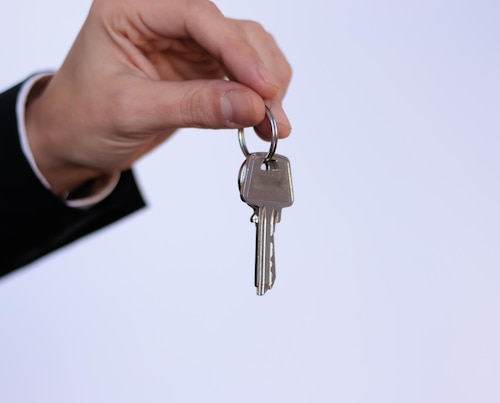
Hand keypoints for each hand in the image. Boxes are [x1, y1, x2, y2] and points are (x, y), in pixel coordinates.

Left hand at [25, 0, 291, 195]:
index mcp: (133, 9)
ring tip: (273, 123)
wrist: (73, 140)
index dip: (237, 51)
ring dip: (267, 83)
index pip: (197, 16)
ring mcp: (187, 43)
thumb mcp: (132, 112)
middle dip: (259, 71)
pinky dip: (260, 97)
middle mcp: (165, 19)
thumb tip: (252, 106)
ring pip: (247, 48)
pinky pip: (243, 75)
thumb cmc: (82, 118)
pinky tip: (264, 120)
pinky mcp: (201, 68)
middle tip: (273, 113)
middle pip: (232, 29)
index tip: (263, 88)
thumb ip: (193, 107)